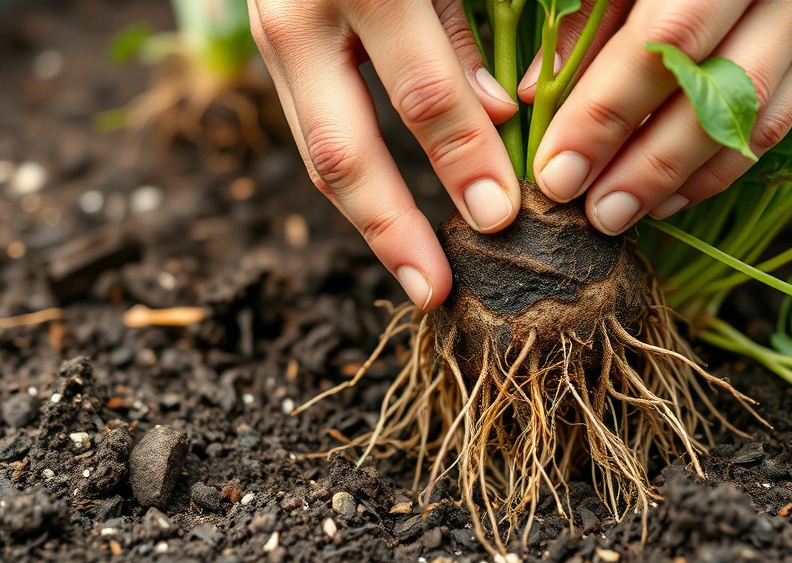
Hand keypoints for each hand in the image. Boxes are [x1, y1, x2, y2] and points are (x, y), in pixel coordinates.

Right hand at [248, 0, 521, 309]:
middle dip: (394, 230)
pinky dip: (357, 180)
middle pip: (343, 152)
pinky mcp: (272, 52)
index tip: (505, 215)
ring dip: (369, 222)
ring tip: (415, 272)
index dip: (466, 160)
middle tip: (435, 292)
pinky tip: (394, 218)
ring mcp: (272, 35)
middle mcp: (299, 14)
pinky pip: (316, 130)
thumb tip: (500, 116)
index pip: (423, 92)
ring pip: (317, 153)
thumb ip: (468, 27)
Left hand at [522, 0, 791, 233]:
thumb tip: (535, 95)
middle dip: (644, 165)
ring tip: (621, 213)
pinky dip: (718, 167)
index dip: (604, 116)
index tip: (556, 173)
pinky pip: (775, 123)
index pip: (659, 46)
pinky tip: (668, 196)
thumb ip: (585, 18)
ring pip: (750, 119)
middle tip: (594, 215)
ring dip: (680, 178)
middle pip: (713, 94)